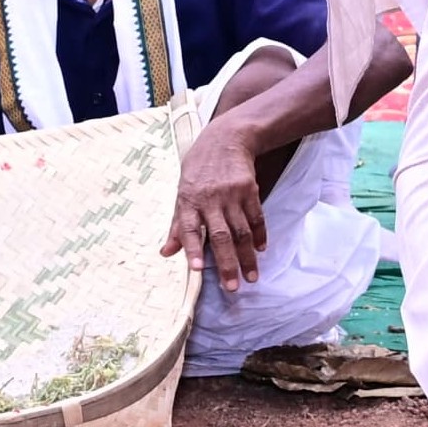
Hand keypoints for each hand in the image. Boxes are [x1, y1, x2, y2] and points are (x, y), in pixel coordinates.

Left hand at [164, 117, 264, 289]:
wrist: (225, 139)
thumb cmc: (198, 169)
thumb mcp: (182, 193)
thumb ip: (177, 226)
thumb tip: (166, 253)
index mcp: (188, 201)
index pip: (190, 228)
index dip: (192, 249)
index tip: (196, 268)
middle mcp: (210, 199)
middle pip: (221, 236)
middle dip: (227, 263)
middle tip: (233, 287)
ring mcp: (232, 194)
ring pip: (241, 231)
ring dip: (247, 257)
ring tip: (251, 277)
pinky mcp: (250, 190)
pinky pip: (256, 217)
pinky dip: (260, 235)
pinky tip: (261, 249)